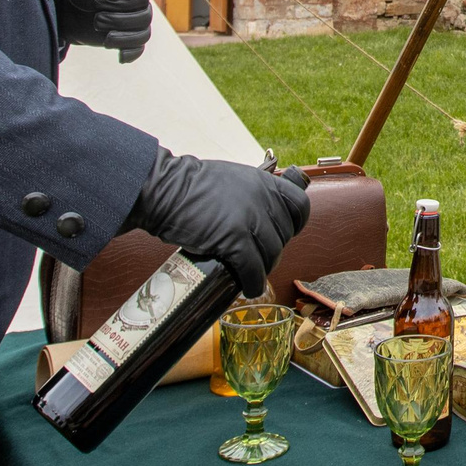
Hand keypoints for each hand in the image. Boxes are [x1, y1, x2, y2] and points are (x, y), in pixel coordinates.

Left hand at [50, 0, 151, 62]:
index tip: (98, 2)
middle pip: (143, 18)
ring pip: (142, 36)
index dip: (120, 3)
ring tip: (101, 34)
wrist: (70, 11)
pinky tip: (118, 56)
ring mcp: (135, 26)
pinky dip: (130, 53)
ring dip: (122, 38)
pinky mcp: (128, 41)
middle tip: (96, 20)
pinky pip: (138, 50)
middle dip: (118, 21)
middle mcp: (140, 8)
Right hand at [125, 151, 310, 296]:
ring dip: (264, 269)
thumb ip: (251, 193)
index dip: (296, 224)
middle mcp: (263, 199)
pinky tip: (248, 288)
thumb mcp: (233, 178)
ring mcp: (249, 219)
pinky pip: (253, 268)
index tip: (286, 233)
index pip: (299, 205)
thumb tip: (260, 216)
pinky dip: (253, 282)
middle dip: (273, 250)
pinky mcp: (234, 239)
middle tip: (258, 258)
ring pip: (272, 254)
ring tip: (253, 276)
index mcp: (264, 182)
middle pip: (284, 235)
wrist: (165, 188)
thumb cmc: (191, 185)